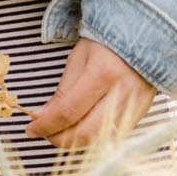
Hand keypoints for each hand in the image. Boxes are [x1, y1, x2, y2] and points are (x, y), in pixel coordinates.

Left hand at [24, 40, 155, 148]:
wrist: (145, 35)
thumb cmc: (108, 42)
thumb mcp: (79, 59)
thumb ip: (62, 91)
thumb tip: (42, 117)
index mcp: (102, 73)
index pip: (68, 111)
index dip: (46, 125)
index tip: (31, 129)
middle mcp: (121, 93)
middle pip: (85, 133)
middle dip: (59, 139)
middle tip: (44, 133)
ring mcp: (135, 105)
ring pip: (99, 139)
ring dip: (75, 140)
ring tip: (61, 131)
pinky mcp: (143, 112)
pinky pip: (113, 134)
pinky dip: (94, 135)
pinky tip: (83, 126)